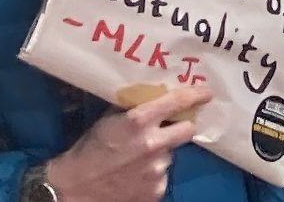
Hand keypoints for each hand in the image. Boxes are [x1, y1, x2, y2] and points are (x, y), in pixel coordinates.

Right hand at [42, 84, 210, 201]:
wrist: (76, 188)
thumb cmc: (90, 149)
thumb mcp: (109, 120)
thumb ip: (134, 110)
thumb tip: (156, 98)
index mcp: (138, 121)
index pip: (176, 102)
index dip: (195, 95)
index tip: (206, 92)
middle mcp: (153, 145)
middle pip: (188, 130)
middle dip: (182, 127)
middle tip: (170, 129)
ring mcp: (158, 170)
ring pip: (170, 155)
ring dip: (160, 154)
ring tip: (137, 160)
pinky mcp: (157, 191)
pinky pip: (162, 176)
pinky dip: (152, 174)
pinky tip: (134, 175)